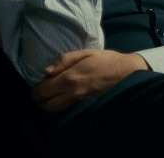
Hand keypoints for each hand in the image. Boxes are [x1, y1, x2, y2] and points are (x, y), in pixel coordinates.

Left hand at [31, 49, 148, 112]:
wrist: (127, 72)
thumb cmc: (106, 60)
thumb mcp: (85, 53)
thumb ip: (64, 60)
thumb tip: (46, 72)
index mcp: (69, 78)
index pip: (43, 91)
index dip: (35, 90)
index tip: (37, 86)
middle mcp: (72, 93)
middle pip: (46, 105)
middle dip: (40, 100)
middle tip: (42, 93)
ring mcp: (79, 102)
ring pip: (56, 111)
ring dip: (49, 105)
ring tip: (52, 96)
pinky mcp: (86, 106)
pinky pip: (67, 110)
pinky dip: (61, 107)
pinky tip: (64, 99)